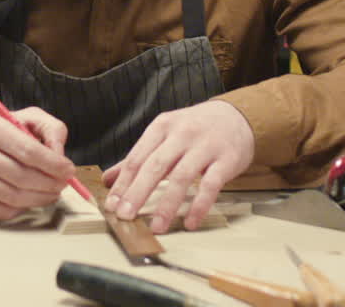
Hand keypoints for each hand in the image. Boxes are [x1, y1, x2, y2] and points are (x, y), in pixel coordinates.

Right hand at [0, 107, 76, 220]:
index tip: (69, 170)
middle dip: (50, 183)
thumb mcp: (28, 119)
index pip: (28, 152)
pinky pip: (5, 211)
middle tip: (63, 183)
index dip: (53, 164)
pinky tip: (30, 196)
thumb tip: (59, 156)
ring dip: (41, 198)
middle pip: (22, 177)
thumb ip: (51, 130)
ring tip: (52, 191)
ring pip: (15, 198)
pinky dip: (24, 207)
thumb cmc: (3, 134)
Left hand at [103, 100, 253, 232]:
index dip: (123, 183)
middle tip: (125, 215)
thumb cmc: (195, 129)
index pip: (137, 158)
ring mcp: (205, 146)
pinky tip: (190, 222)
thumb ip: (138, 158)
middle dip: (138, 193)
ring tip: (157, 226)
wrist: (236, 117)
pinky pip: (211, 185)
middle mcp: (181, 134)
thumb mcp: (164, 135)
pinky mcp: (226, 159)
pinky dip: (199, 205)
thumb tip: (108, 179)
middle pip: (155, 166)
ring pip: (182, 176)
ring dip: (167, 204)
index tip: (111, 205)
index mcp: (161, 127)